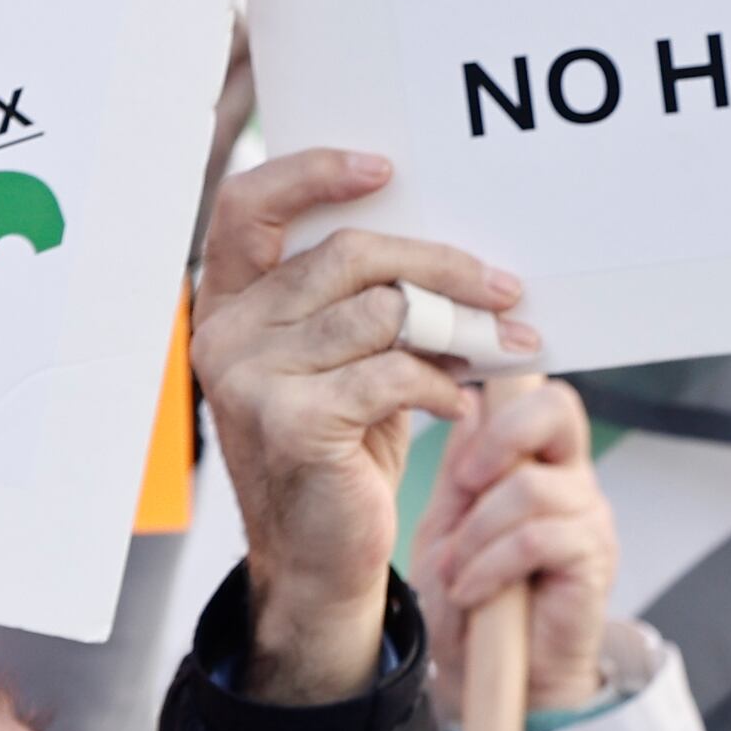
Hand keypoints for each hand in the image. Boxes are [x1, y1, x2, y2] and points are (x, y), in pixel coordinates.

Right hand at [193, 149, 536, 705]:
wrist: (323, 562)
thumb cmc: (341, 454)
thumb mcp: (345, 364)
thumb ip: (362, 302)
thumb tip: (447, 247)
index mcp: (228, 304)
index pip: (248, 206)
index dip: (312, 173)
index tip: (386, 168)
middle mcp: (225, 333)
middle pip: (346, 255)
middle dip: (440, 265)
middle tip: (505, 285)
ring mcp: (249, 378)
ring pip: (380, 311)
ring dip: (458, 326)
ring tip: (500, 344)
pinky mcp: (292, 422)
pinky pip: (391, 372)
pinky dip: (440, 385)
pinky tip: (458, 407)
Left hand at [417, 374, 616, 717]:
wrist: (486, 677)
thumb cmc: (469, 603)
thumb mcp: (449, 524)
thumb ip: (462, 467)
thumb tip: (470, 400)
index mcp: (540, 464)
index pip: (539, 396)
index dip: (504, 393)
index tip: (461, 429)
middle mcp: (573, 481)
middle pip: (556, 409)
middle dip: (497, 440)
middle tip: (463, 486)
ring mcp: (588, 518)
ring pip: (531, 486)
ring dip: (478, 532)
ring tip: (457, 572)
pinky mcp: (593, 560)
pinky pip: (537, 538)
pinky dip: (492, 565)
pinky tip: (474, 592)